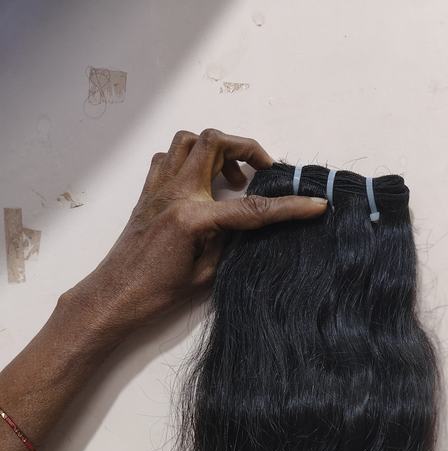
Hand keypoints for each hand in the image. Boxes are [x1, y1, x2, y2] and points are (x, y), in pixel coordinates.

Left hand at [62, 129, 326, 335]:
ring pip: (189, 141)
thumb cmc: (158, 293)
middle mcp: (175, 193)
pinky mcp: (147, 192)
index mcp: (193, 218)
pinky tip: (200, 183)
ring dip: (215, 148)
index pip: (252, 207)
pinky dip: (189, 160)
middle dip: (245, 147)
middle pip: (214, 142)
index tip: (315, 204)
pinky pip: (169, 157)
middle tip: (262, 169)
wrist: (115, 295)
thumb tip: (248, 222)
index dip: (288, 207)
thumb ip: (230, 241)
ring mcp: (158, 188)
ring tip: (230, 176)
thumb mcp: (206, 273)